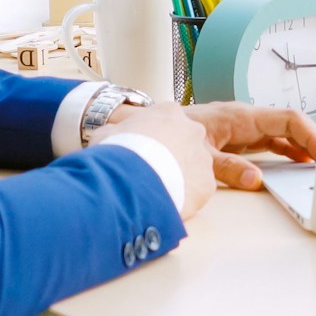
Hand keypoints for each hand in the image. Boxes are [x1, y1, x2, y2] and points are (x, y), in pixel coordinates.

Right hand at [91, 102, 214, 218]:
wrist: (130, 179)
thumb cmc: (117, 152)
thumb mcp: (108, 133)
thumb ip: (118, 132)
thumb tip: (114, 138)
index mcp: (170, 113)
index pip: (166, 123)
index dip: (152, 139)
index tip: (142, 152)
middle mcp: (193, 131)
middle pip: (185, 144)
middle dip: (171, 157)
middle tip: (151, 173)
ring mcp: (204, 158)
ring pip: (194, 168)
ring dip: (179, 178)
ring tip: (157, 191)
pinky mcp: (207, 184)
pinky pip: (197, 191)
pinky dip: (184, 197)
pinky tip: (167, 203)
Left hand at [178, 100, 315, 190]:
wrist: (154, 129)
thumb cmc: (173, 136)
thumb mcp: (201, 156)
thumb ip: (228, 168)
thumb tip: (256, 179)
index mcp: (242, 117)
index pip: (288, 119)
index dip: (310, 134)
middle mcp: (249, 119)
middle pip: (291, 125)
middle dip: (313, 141)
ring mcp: (247, 127)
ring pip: (284, 133)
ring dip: (303, 146)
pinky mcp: (242, 137)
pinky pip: (273, 141)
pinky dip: (288, 151)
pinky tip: (298, 164)